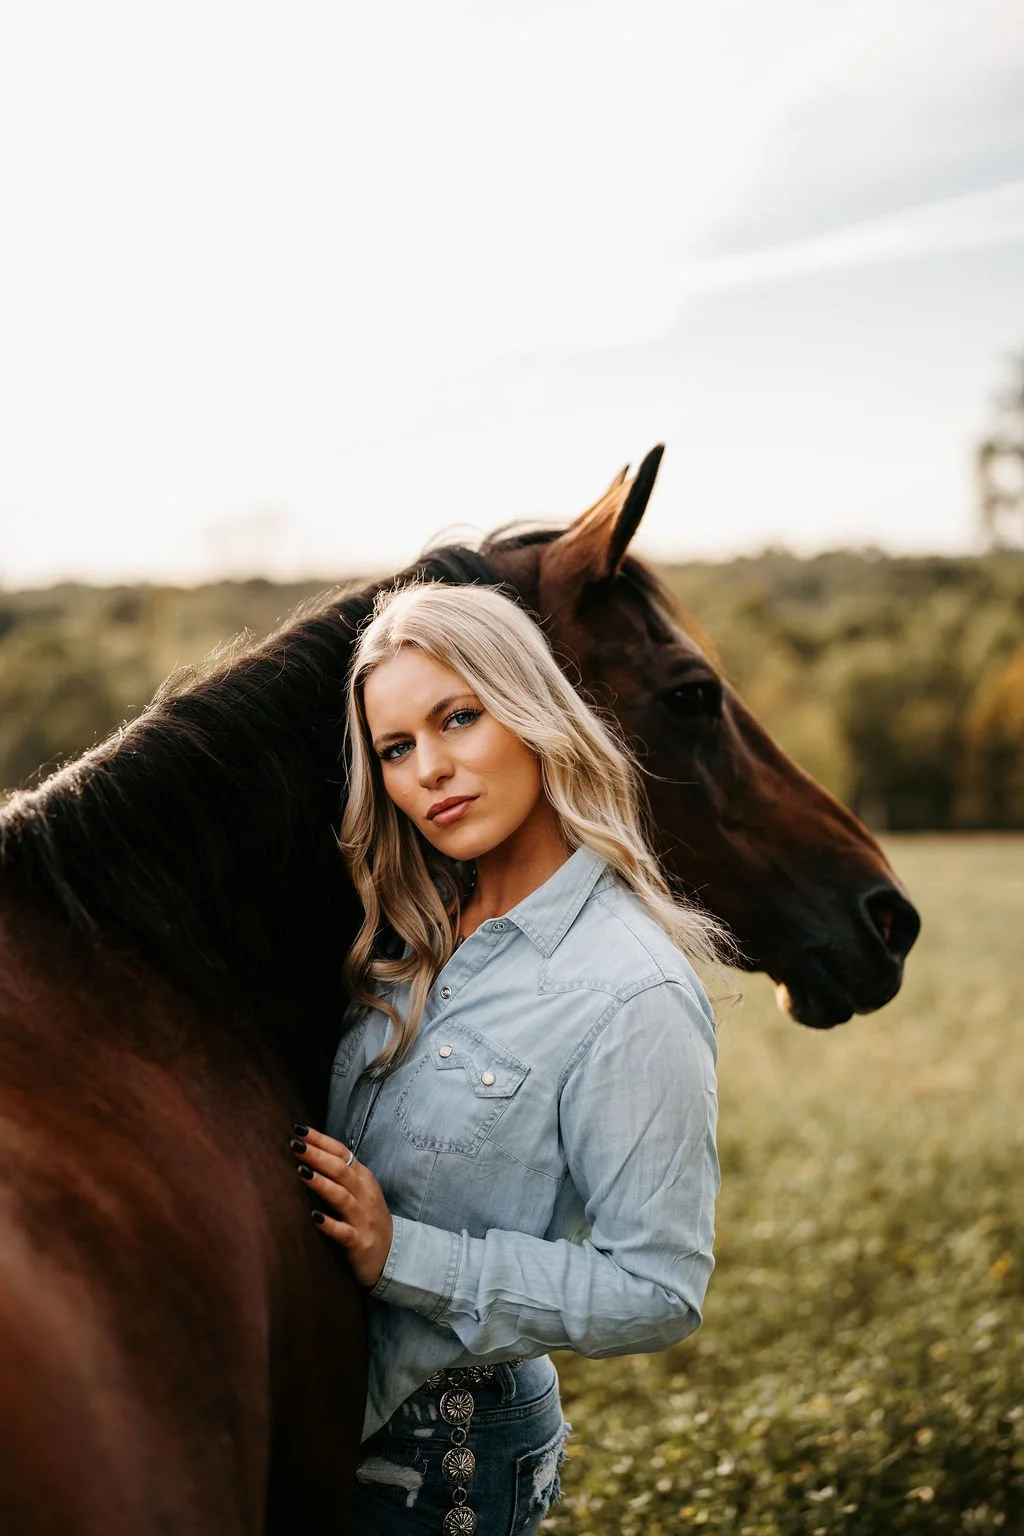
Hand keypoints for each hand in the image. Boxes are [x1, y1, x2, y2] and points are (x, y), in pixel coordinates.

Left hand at [288, 1124, 393, 1288]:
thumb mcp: (360, 1190)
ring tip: (302, 1172)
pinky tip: (314, 1217)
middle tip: (295, 1144)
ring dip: (322, 1184)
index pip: (342, 1152)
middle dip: (317, 1156)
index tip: (299, 1129)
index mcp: (363, 1178)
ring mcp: (363, 1218)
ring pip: (341, 1197)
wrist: (394, 1254)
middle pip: (340, 1170)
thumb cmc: (368, 1218)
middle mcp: (365, 1194)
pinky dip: (329, 1224)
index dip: (321, 1140)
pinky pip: (343, 1232)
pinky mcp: (360, 1242)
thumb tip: (309, 1152)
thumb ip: (341, 1173)